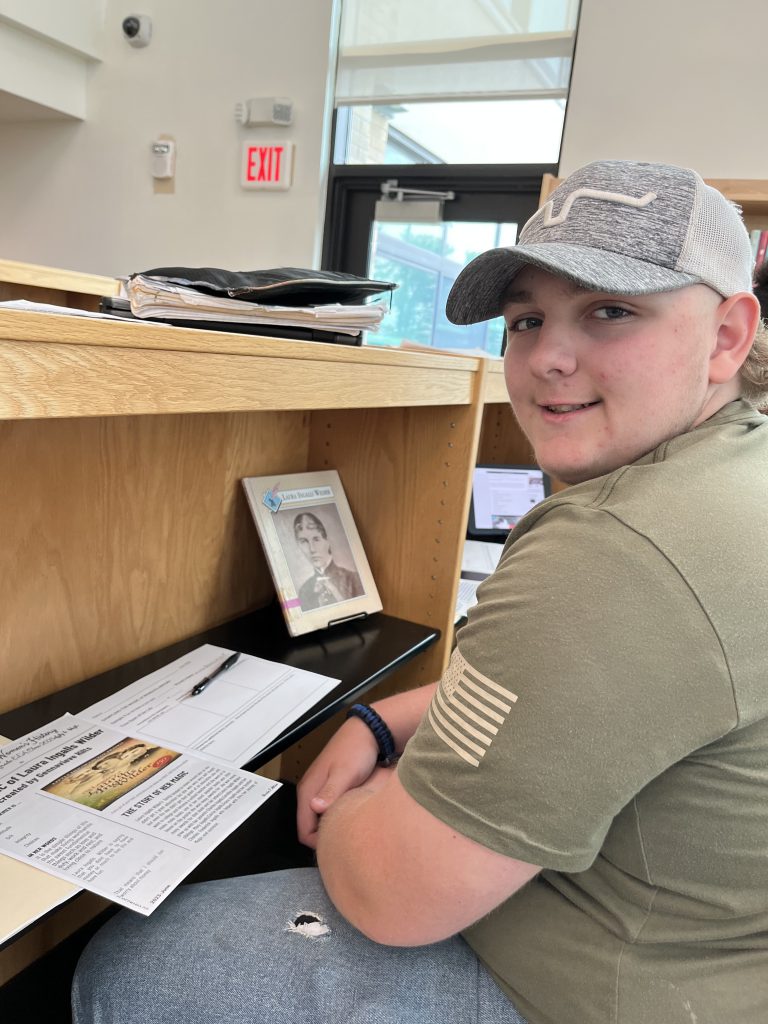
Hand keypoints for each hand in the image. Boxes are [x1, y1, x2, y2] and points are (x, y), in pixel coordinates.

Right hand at [296, 717, 378, 848]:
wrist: (367, 733)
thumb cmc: (356, 751)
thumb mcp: (345, 773)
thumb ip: (330, 791)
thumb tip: (315, 807)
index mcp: (308, 790)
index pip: (304, 832)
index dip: (319, 843)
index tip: (338, 844)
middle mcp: (310, 792)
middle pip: (310, 828)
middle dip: (325, 837)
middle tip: (347, 838)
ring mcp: (319, 790)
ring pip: (319, 820)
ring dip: (332, 826)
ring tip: (351, 827)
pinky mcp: (330, 789)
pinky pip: (328, 811)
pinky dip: (337, 816)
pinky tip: (352, 815)